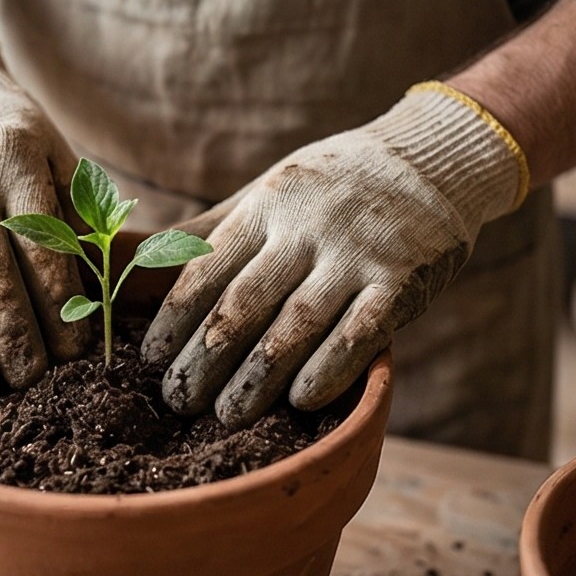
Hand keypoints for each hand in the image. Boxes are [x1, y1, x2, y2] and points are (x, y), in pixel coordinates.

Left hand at [142, 83, 525, 426]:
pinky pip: (358, 334)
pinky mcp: (402, 281)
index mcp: (266, 206)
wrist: (433, 159)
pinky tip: (299, 402)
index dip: (174, 321)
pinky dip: (327, 371)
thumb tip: (141, 260)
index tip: (151, 360)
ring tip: (225, 416)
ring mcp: (356, 254)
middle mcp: (306, 228)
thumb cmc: (332, 186)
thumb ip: (216, 229)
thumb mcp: (270, 190)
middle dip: (203, 359)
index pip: (207, 270)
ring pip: (294, 327)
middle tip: (177, 401)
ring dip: (255, 379)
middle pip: (242, 305)